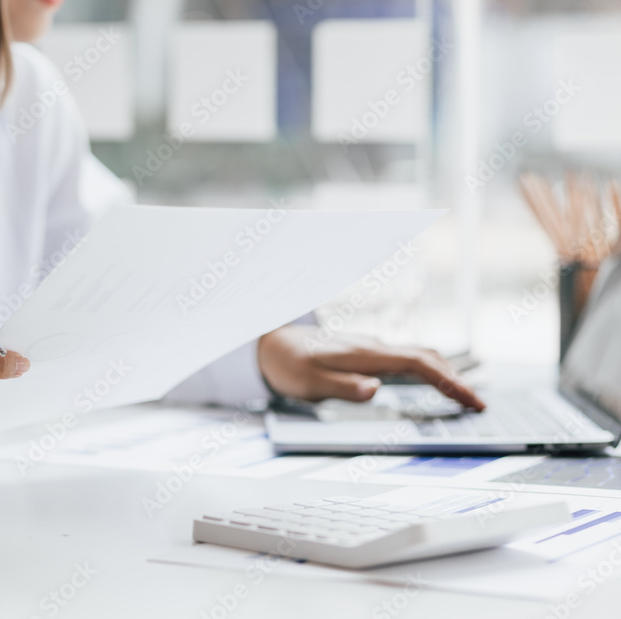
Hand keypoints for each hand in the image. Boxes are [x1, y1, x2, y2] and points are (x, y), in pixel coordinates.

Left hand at [257, 325, 483, 410]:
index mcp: (365, 353)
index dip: (448, 382)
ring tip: (464, 396)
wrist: (270, 343)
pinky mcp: (366, 353)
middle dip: (456, 380)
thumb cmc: (288, 363)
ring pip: (419, 355)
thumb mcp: (307, 381)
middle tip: (479, 406)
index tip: (471, 401)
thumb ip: (341, 387)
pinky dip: (429, 370)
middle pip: (427, 357)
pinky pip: (407, 358)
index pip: (418, 364)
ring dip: (445, 373)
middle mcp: (373, 347)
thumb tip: (376, 390)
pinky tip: (433, 382)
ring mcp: (371, 348)